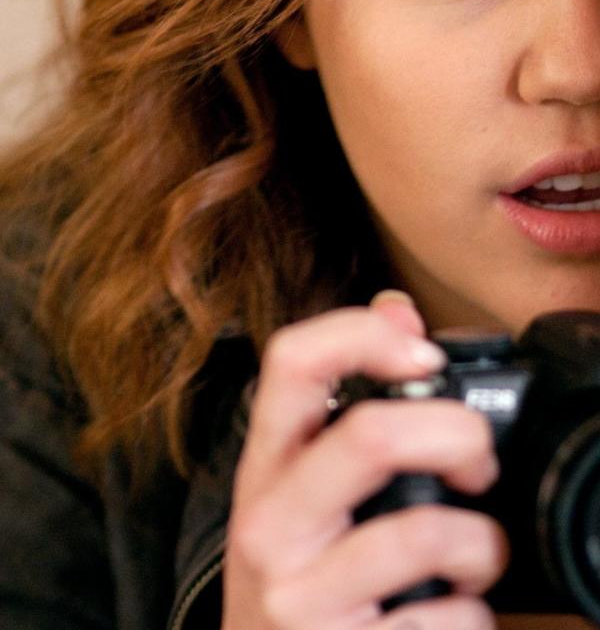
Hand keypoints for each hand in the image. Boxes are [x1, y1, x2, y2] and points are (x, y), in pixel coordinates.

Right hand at [222, 297, 508, 629]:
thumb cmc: (297, 571)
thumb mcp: (299, 484)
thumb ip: (348, 394)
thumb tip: (398, 309)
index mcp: (265, 467)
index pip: (291, 361)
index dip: (365, 335)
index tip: (422, 354)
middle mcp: (270, 525)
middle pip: (374, 436)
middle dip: (459, 435)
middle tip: (477, 462)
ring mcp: (302, 596)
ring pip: (426, 533)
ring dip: (482, 543)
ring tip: (475, 553)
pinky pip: (447, 619)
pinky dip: (473, 613)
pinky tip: (449, 610)